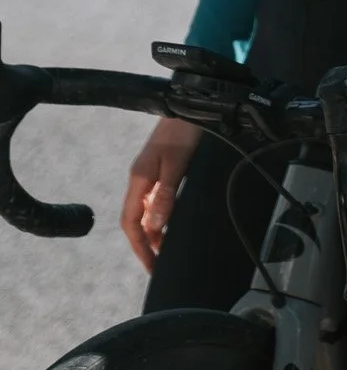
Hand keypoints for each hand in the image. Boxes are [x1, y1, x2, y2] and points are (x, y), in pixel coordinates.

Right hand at [121, 118, 201, 269]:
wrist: (191, 103)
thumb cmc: (184, 132)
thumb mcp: (177, 165)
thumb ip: (165, 195)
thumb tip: (153, 228)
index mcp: (139, 180)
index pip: (131, 223)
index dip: (140, 247)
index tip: (152, 266)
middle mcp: (140, 179)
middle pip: (135, 220)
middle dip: (145, 244)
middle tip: (160, 264)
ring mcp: (150, 173)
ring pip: (145, 211)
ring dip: (153, 232)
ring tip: (167, 250)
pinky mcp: (161, 168)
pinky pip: (155, 201)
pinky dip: (160, 217)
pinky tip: (171, 223)